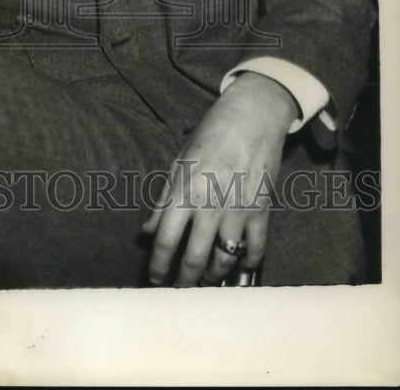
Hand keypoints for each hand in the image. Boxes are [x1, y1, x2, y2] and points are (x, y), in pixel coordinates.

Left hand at [142, 72, 296, 286]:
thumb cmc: (210, 136)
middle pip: (194, 258)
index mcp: (185, 191)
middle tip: (180, 290)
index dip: (158, 265)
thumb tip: (147, 232)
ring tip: (206, 280)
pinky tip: (239, 266)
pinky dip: (247, 263)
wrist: (252, 117)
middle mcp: (210, 205)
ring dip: (214, 275)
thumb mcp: (179, 162)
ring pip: (224, 259)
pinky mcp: (262, 211)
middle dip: (184, 281)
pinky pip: (255, 249)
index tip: (155, 278)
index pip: (165, 239)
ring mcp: (238, 210)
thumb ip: (164, 200)